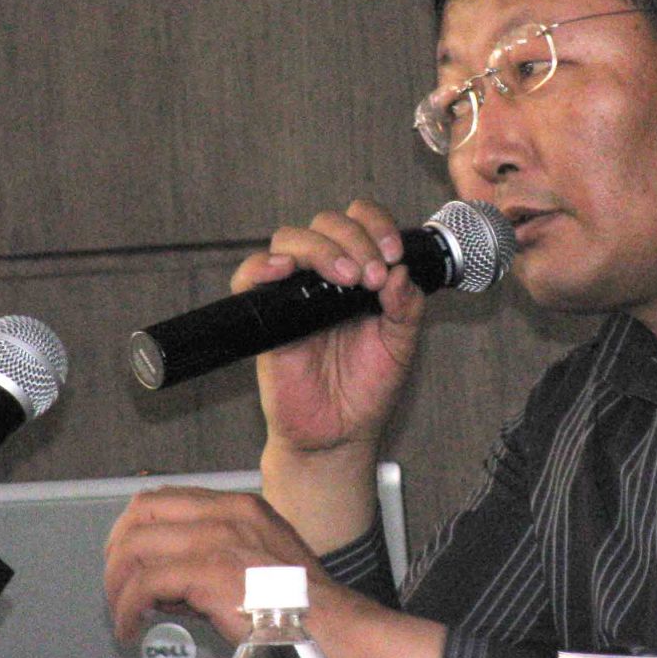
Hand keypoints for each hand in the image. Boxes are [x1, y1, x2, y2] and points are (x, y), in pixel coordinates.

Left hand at [104, 484, 445, 657]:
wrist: (336, 631)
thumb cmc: (306, 610)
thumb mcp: (262, 566)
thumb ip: (215, 562)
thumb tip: (168, 584)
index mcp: (242, 508)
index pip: (167, 499)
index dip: (136, 529)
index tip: (128, 560)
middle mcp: (228, 514)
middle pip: (142, 512)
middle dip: (117, 551)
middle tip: (115, 586)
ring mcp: (218, 539)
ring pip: (136, 546)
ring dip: (117, 584)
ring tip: (122, 613)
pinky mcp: (209, 572)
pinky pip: (144, 584)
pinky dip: (127, 609)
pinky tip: (131, 629)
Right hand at [234, 199, 425, 458]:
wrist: (338, 434)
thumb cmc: (366, 390)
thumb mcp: (401, 345)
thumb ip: (407, 306)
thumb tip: (401, 271)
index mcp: (359, 276)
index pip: (360, 222)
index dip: (376, 226)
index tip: (393, 254)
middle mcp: (325, 277)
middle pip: (326, 223)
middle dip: (355, 239)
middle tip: (372, 275)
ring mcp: (294, 293)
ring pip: (291, 240)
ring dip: (322, 248)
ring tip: (348, 278)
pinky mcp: (267, 316)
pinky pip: (249, 277)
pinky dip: (262, 266)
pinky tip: (285, 271)